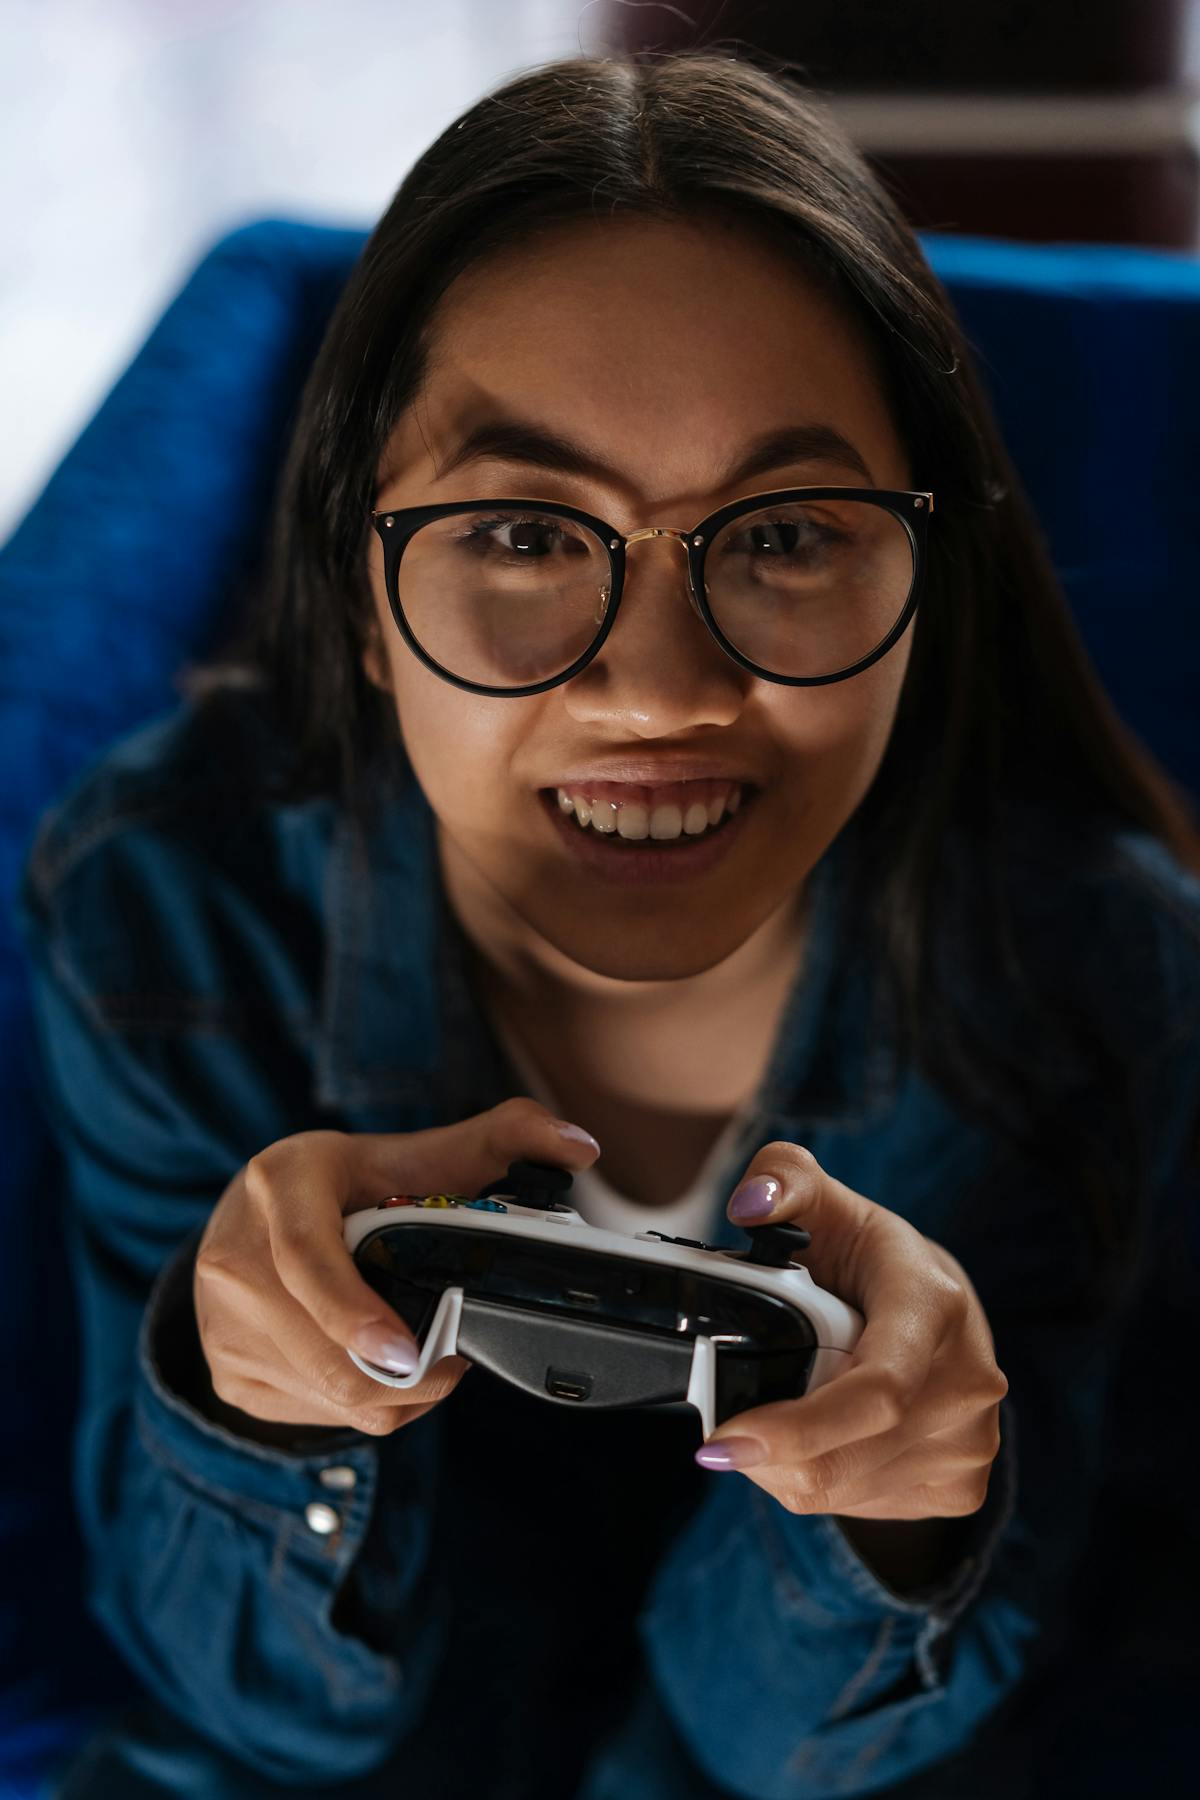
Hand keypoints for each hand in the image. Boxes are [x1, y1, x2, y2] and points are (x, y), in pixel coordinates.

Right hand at [194, 1097, 600, 1436]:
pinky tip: (383, 1363)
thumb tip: (581, 1148)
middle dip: (412, 1370)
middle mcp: (234, 1257)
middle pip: (328, 1353)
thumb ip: (503, 1137)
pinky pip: (320, 1417)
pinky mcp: (230, 1379)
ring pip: (333, 1396)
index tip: (409, 1351)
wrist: (251, 1218)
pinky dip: (368, 1404)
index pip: (308, 1261)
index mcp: (281, 1185)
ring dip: (396, 1391)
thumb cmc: (348, 1184)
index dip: (355, 1314)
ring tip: (426, 1349)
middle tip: (461, 1347)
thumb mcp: (412, 1151)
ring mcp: (223, 1327)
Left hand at [699, 1145, 1006, 1526]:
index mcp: (932, 1306)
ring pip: (841, 1489)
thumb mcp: (823, 1200)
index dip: (797, 1426)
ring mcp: (972, 1441)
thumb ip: (780, 1180)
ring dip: (785, 1466)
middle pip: (843, 1454)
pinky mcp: (964, 1486)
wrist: (940, 1306)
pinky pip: (860, 1507)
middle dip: (766, 1448)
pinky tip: (817, 1437)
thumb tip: (750, 1204)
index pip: (875, 1390)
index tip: (722, 1440)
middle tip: (726, 1422)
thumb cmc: (867, 1254)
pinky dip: (816, 1483)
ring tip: (776, 1414)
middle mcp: (968, 1381)